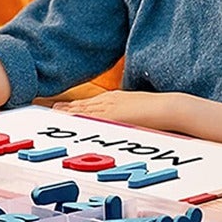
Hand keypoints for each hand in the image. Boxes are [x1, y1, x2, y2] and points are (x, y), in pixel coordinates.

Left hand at [53, 90, 174, 129]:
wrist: (169, 108)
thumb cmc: (159, 112)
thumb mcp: (140, 112)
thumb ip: (130, 115)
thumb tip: (128, 121)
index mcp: (117, 99)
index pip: (92, 103)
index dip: (76, 106)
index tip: (64, 107)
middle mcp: (111, 101)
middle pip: (84, 105)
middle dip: (68, 107)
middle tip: (52, 109)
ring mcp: (111, 107)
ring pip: (84, 109)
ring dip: (69, 111)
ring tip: (54, 113)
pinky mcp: (113, 115)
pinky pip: (90, 116)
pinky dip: (77, 116)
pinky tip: (67, 118)